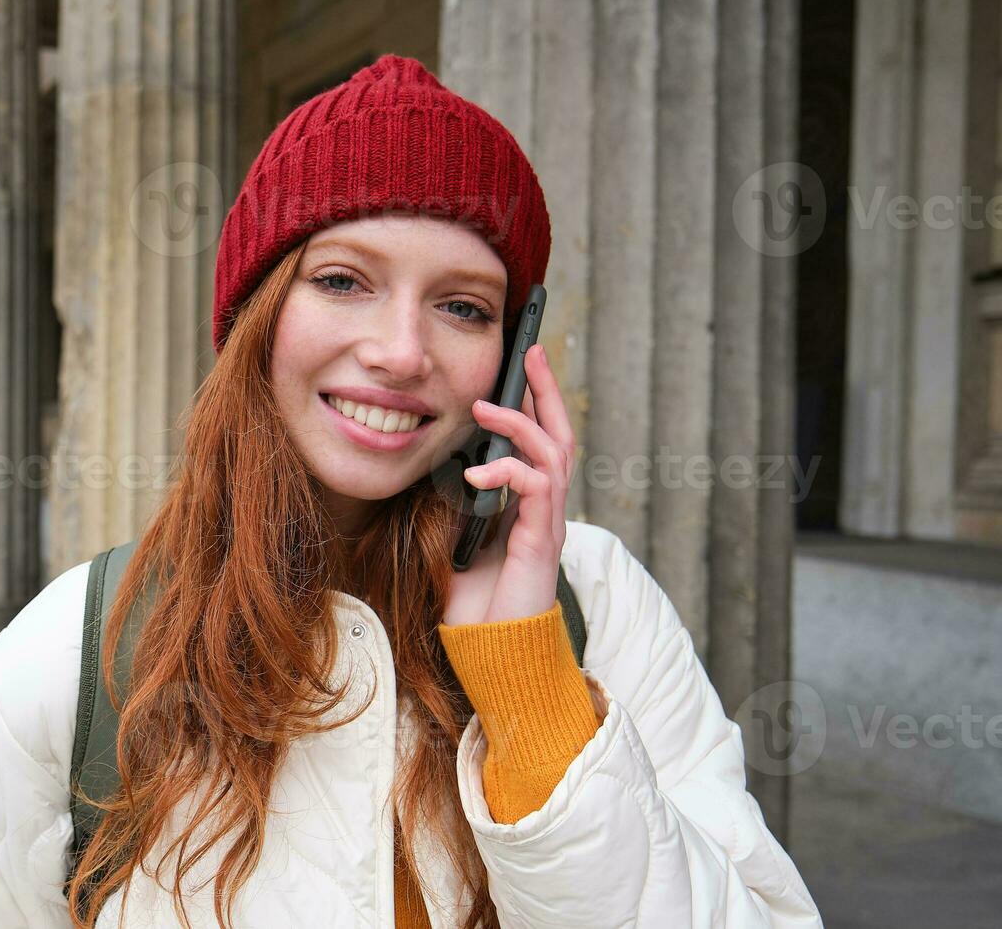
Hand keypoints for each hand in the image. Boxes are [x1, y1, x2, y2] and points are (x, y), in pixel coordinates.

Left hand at [442, 344, 574, 626]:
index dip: (533, 402)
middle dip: (547, 390)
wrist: (490, 650)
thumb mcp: (457, 535)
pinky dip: (508, 471)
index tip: (520, 364)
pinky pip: (537, 488)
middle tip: (532, 351)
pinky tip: (477, 474)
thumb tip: (440, 460)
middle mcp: (546, 509)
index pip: (540, 441)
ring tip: (487, 406)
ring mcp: (548, 523)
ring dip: (521, 423)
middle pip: (560, 434)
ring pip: (554, 453)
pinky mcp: (542, 541)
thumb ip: (457, 500)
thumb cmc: (473, 601)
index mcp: (528, 505)